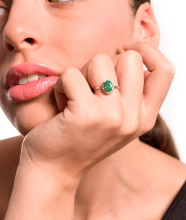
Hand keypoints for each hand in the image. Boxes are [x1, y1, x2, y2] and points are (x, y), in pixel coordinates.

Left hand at [20, 42, 174, 180]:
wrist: (52, 170)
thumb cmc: (77, 139)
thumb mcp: (113, 120)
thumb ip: (127, 93)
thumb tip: (127, 53)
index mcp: (144, 118)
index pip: (166, 71)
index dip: (148, 51)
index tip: (124, 49)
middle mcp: (133, 118)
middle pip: (130, 58)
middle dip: (102, 64)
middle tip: (87, 87)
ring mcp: (112, 116)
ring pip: (100, 61)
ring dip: (79, 74)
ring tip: (71, 99)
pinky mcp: (86, 114)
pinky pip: (71, 75)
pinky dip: (60, 85)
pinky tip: (60, 104)